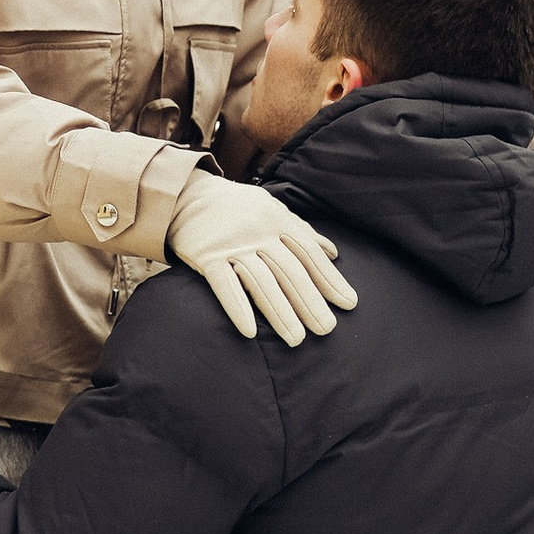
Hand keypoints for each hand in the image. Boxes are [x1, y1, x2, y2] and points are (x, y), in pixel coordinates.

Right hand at [163, 174, 357, 347]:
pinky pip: (224, 286)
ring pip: (261, 283)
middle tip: (327, 329)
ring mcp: (231, 245)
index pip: (309, 253)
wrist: (186, 194)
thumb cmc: (236, 206)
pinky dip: (237, 308)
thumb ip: (302, 231)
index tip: (348, 304)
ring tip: (296, 339)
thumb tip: (333, 252)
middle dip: (310, 302)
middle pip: (289, 271)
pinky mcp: (206, 257)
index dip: (330, 279)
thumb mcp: (272, 208)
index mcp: (278, 220)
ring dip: (280, 313)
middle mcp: (258, 233)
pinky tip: (251, 332)